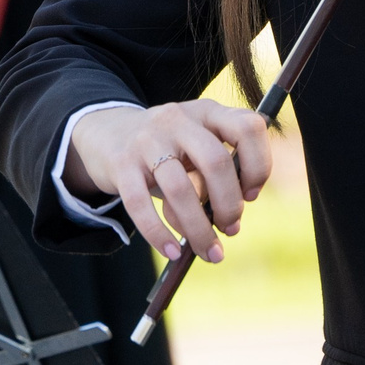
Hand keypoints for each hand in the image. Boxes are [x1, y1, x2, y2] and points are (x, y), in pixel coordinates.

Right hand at [65, 101, 271, 262]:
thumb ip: (218, 172)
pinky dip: (159, 234)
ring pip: (180, 189)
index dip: (259, 165)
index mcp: (207, 112)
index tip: (251, 195)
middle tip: (231, 228)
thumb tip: (231, 223)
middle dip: (229, 204)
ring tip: (209, 252)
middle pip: (216, 162)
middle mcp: (178, 119)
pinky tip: (173, 251)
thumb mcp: (196, 144)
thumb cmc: (166, 149)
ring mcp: (147, 140)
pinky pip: (141, 205)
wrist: (106, 134)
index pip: (249, 127)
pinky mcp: (121, 164)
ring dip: (199, 229)